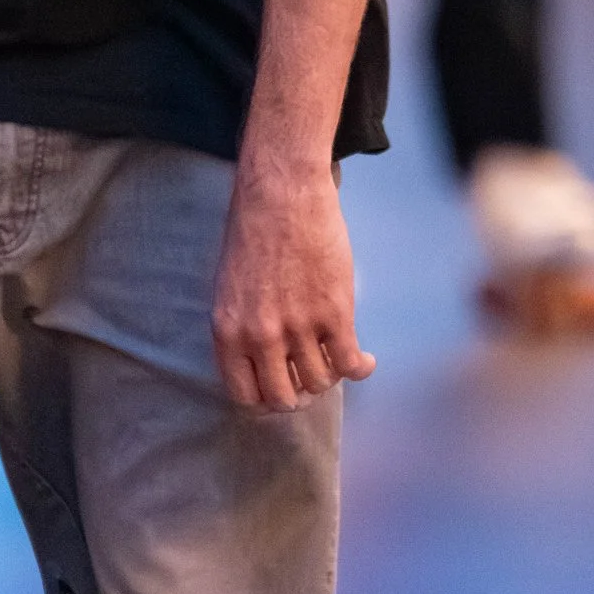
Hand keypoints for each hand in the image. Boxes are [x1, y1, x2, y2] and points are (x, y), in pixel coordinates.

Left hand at [211, 162, 374, 409]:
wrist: (282, 194)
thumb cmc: (254, 234)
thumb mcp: (231, 289)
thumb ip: (242, 330)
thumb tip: (265, 363)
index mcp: (228, 332)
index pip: (245, 395)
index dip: (265, 399)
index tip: (280, 388)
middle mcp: (261, 337)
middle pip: (283, 398)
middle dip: (298, 394)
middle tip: (309, 379)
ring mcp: (299, 327)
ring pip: (319, 382)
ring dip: (329, 376)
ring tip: (335, 359)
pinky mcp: (334, 313)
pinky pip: (349, 364)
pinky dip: (360, 369)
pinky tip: (365, 361)